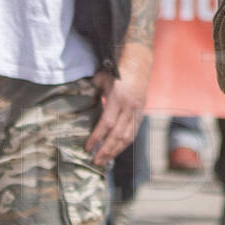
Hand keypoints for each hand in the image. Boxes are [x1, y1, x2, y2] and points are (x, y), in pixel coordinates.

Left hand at [85, 42, 151, 167]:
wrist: (139, 63)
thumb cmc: (118, 70)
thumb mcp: (102, 78)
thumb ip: (93, 91)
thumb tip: (83, 101)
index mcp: (117, 98)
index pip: (106, 124)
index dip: (97, 137)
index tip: (87, 148)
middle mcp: (129, 107)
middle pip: (117, 135)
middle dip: (106, 150)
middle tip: (96, 162)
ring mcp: (137, 111)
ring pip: (127, 137)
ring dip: (115, 151)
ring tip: (105, 161)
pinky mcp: (142, 113)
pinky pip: (134, 133)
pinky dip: (125, 144)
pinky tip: (116, 150)